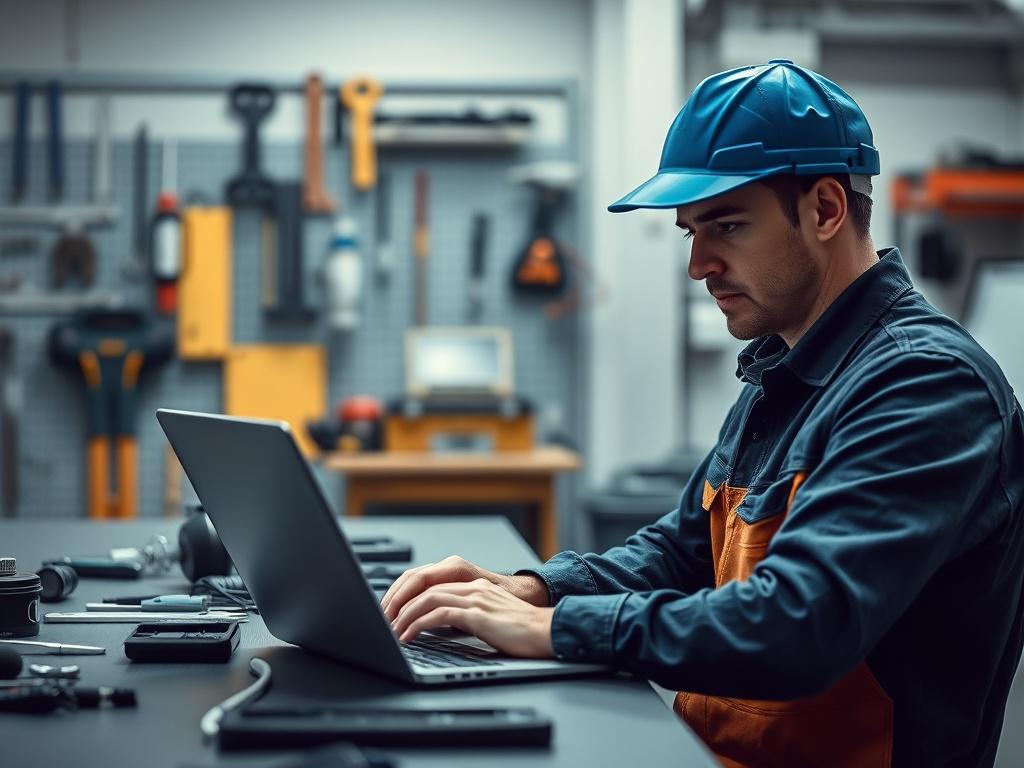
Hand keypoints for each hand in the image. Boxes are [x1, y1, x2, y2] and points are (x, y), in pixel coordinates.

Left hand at [381, 555, 548, 621]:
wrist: (547, 631)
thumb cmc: (521, 629)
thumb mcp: (489, 615)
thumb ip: (466, 613)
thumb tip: (438, 624)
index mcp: (473, 584)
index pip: (428, 579)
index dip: (405, 592)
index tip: (390, 609)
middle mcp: (472, 586)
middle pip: (423, 584)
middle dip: (398, 601)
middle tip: (383, 619)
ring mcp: (475, 598)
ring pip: (428, 598)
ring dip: (404, 615)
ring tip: (391, 630)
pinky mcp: (478, 614)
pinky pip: (439, 615)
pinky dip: (419, 625)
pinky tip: (409, 637)